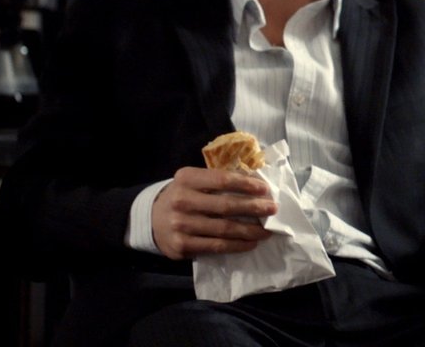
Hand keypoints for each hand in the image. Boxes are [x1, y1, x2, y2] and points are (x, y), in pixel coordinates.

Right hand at [151, 166, 276, 259]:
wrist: (151, 220)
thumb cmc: (183, 196)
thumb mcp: (194, 181)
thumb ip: (218, 179)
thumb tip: (255, 182)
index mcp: (187, 179)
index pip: (222, 179)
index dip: (246, 184)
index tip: (265, 189)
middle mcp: (182, 201)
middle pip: (226, 206)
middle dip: (254, 208)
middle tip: (273, 209)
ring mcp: (181, 225)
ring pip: (224, 229)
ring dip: (250, 230)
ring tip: (267, 230)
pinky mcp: (182, 245)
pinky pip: (216, 246)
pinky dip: (237, 245)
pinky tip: (250, 243)